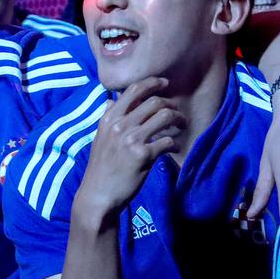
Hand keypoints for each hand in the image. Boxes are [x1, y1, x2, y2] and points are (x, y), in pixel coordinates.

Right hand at [73, 78, 183, 227]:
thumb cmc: (100, 168)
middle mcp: (120, 125)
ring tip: (181, 126)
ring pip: (164, 117)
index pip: (133, 90)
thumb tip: (111, 101)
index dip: (153, 83)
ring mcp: (131, 139)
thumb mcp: (99, 138)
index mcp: (109, 118)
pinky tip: (175, 148)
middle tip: (177, 113)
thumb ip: (107, 118)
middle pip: (154, 102)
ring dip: (178, 120)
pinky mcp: (143, 156)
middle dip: (171, 105)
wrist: (98, 196)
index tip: (165, 83)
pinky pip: (168, 142)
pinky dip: (175, 144)